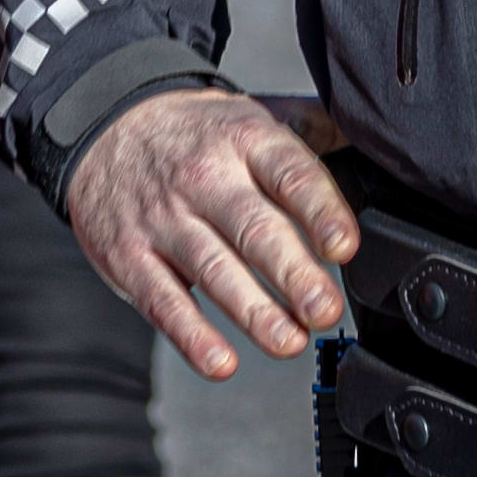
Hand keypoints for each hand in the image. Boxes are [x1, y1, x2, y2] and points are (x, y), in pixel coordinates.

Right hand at [62, 85, 358, 378]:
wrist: (102, 123)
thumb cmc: (192, 133)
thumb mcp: (249, 115)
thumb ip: (311, 129)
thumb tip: (374, 138)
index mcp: (244, 139)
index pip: (289, 174)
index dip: (320, 210)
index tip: (345, 247)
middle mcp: (203, 177)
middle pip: (253, 228)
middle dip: (293, 274)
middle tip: (324, 310)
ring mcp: (162, 218)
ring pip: (212, 269)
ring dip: (253, 312)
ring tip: (290, 341)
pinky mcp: (128, 255)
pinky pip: (162, 300)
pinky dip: (191, 335)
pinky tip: (222, 362)